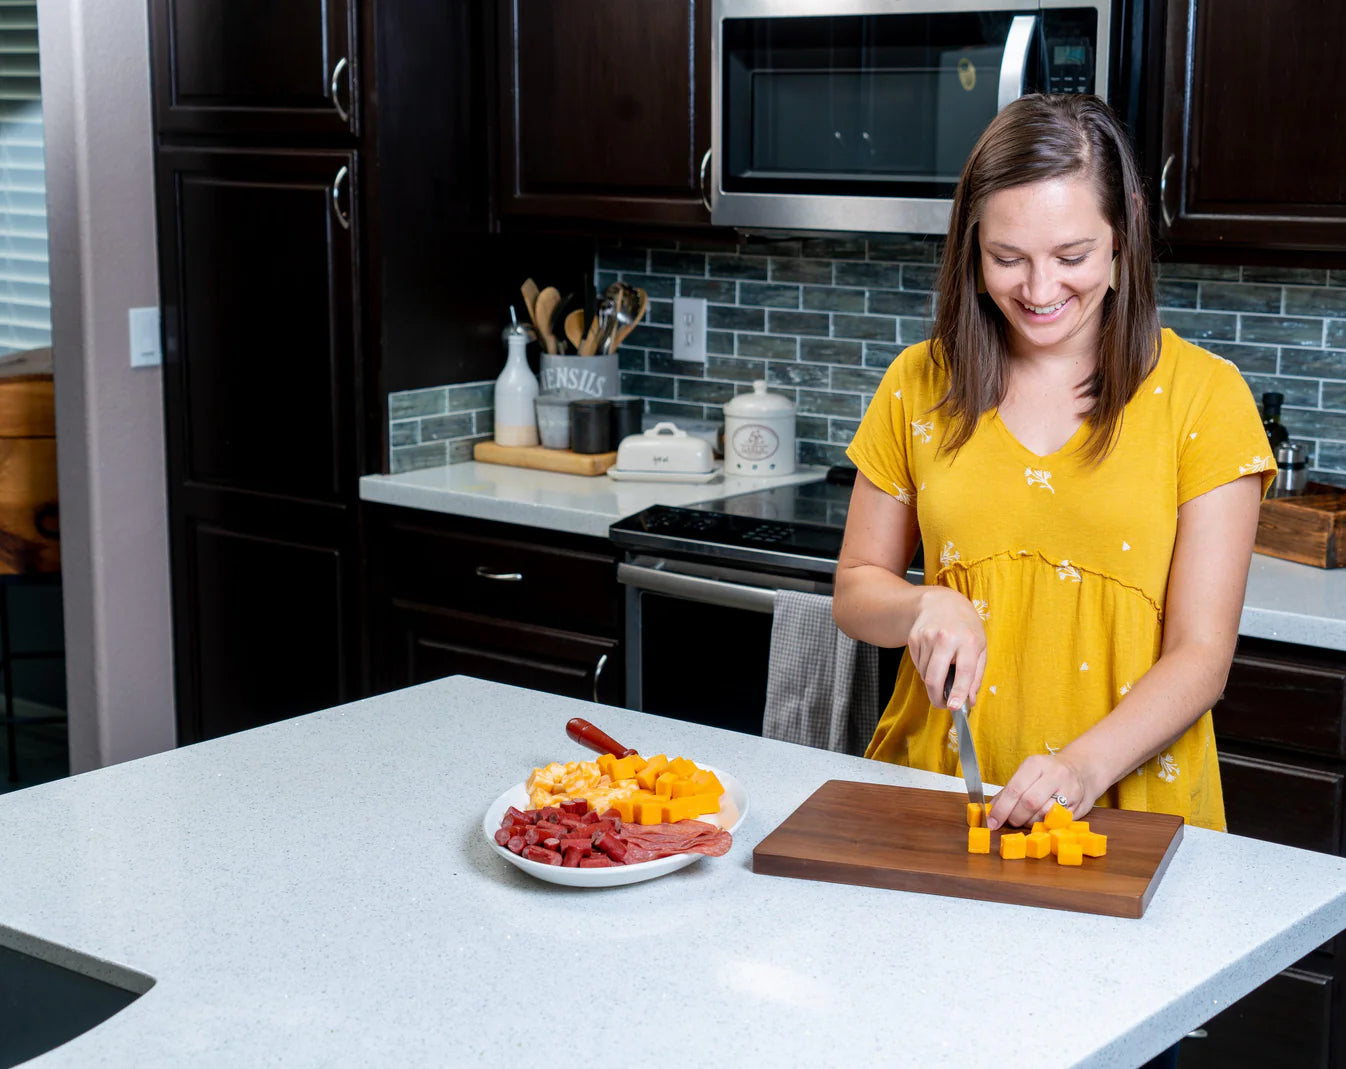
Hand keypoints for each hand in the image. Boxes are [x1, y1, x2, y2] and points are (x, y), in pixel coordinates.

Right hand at [906, 586, 986, 711]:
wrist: (942, 603)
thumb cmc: (966, 627)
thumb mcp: (980, 648)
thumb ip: (976, 676)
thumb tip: (969, 701)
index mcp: (968, 641)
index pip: (964, 672)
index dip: (958, 692)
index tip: (954, 707)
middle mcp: (946, 638)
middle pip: (935, 677)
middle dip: (936, 696)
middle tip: (941, 703)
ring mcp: (927, 637)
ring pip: (925, 674)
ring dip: (932, 680)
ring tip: (942, 669)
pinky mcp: (913, 638)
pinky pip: (918, 665)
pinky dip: (925, 668)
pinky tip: (934, 657)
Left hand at [988, 754, 1092, 830]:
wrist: (1081, 769)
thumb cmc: (1047, 773)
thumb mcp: (1027, 774)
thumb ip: (1008, 791)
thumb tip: (991, 810)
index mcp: (1036, 764)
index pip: (1015, 789)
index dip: (1001, 809)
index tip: (992, 821)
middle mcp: (1055, 774)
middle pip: (1029, 803)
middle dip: (1015, 817)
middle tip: (1010, 821)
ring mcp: (1070, 790)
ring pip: (1044, 814)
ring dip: (1030, 822)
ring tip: (1026, 819)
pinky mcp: (1079, 804)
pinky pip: (1057, 821)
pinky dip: (1044, 825)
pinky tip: (1040, 821)